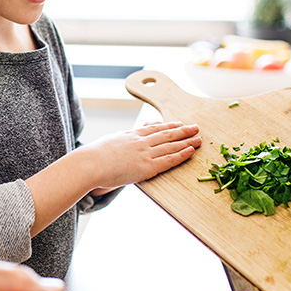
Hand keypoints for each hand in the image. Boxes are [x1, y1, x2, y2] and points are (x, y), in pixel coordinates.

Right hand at [81, 120, 201, 192]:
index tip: (178, 123)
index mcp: (131, 135)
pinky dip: (181, 154)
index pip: (154, 128)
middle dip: (182, 130)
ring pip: (171, 145)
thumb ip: (118, 139)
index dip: (168, 125)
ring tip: (199, 138)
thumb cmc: (94, 156)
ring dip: (187, 140)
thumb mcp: (108, 141)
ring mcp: (145, 153)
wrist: (91, 163)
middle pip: (166, 134)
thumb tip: (120, 137)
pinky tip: (191, 151)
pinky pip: (169, 160)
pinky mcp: (147, 167)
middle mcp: (141, 141)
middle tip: (196, 127)